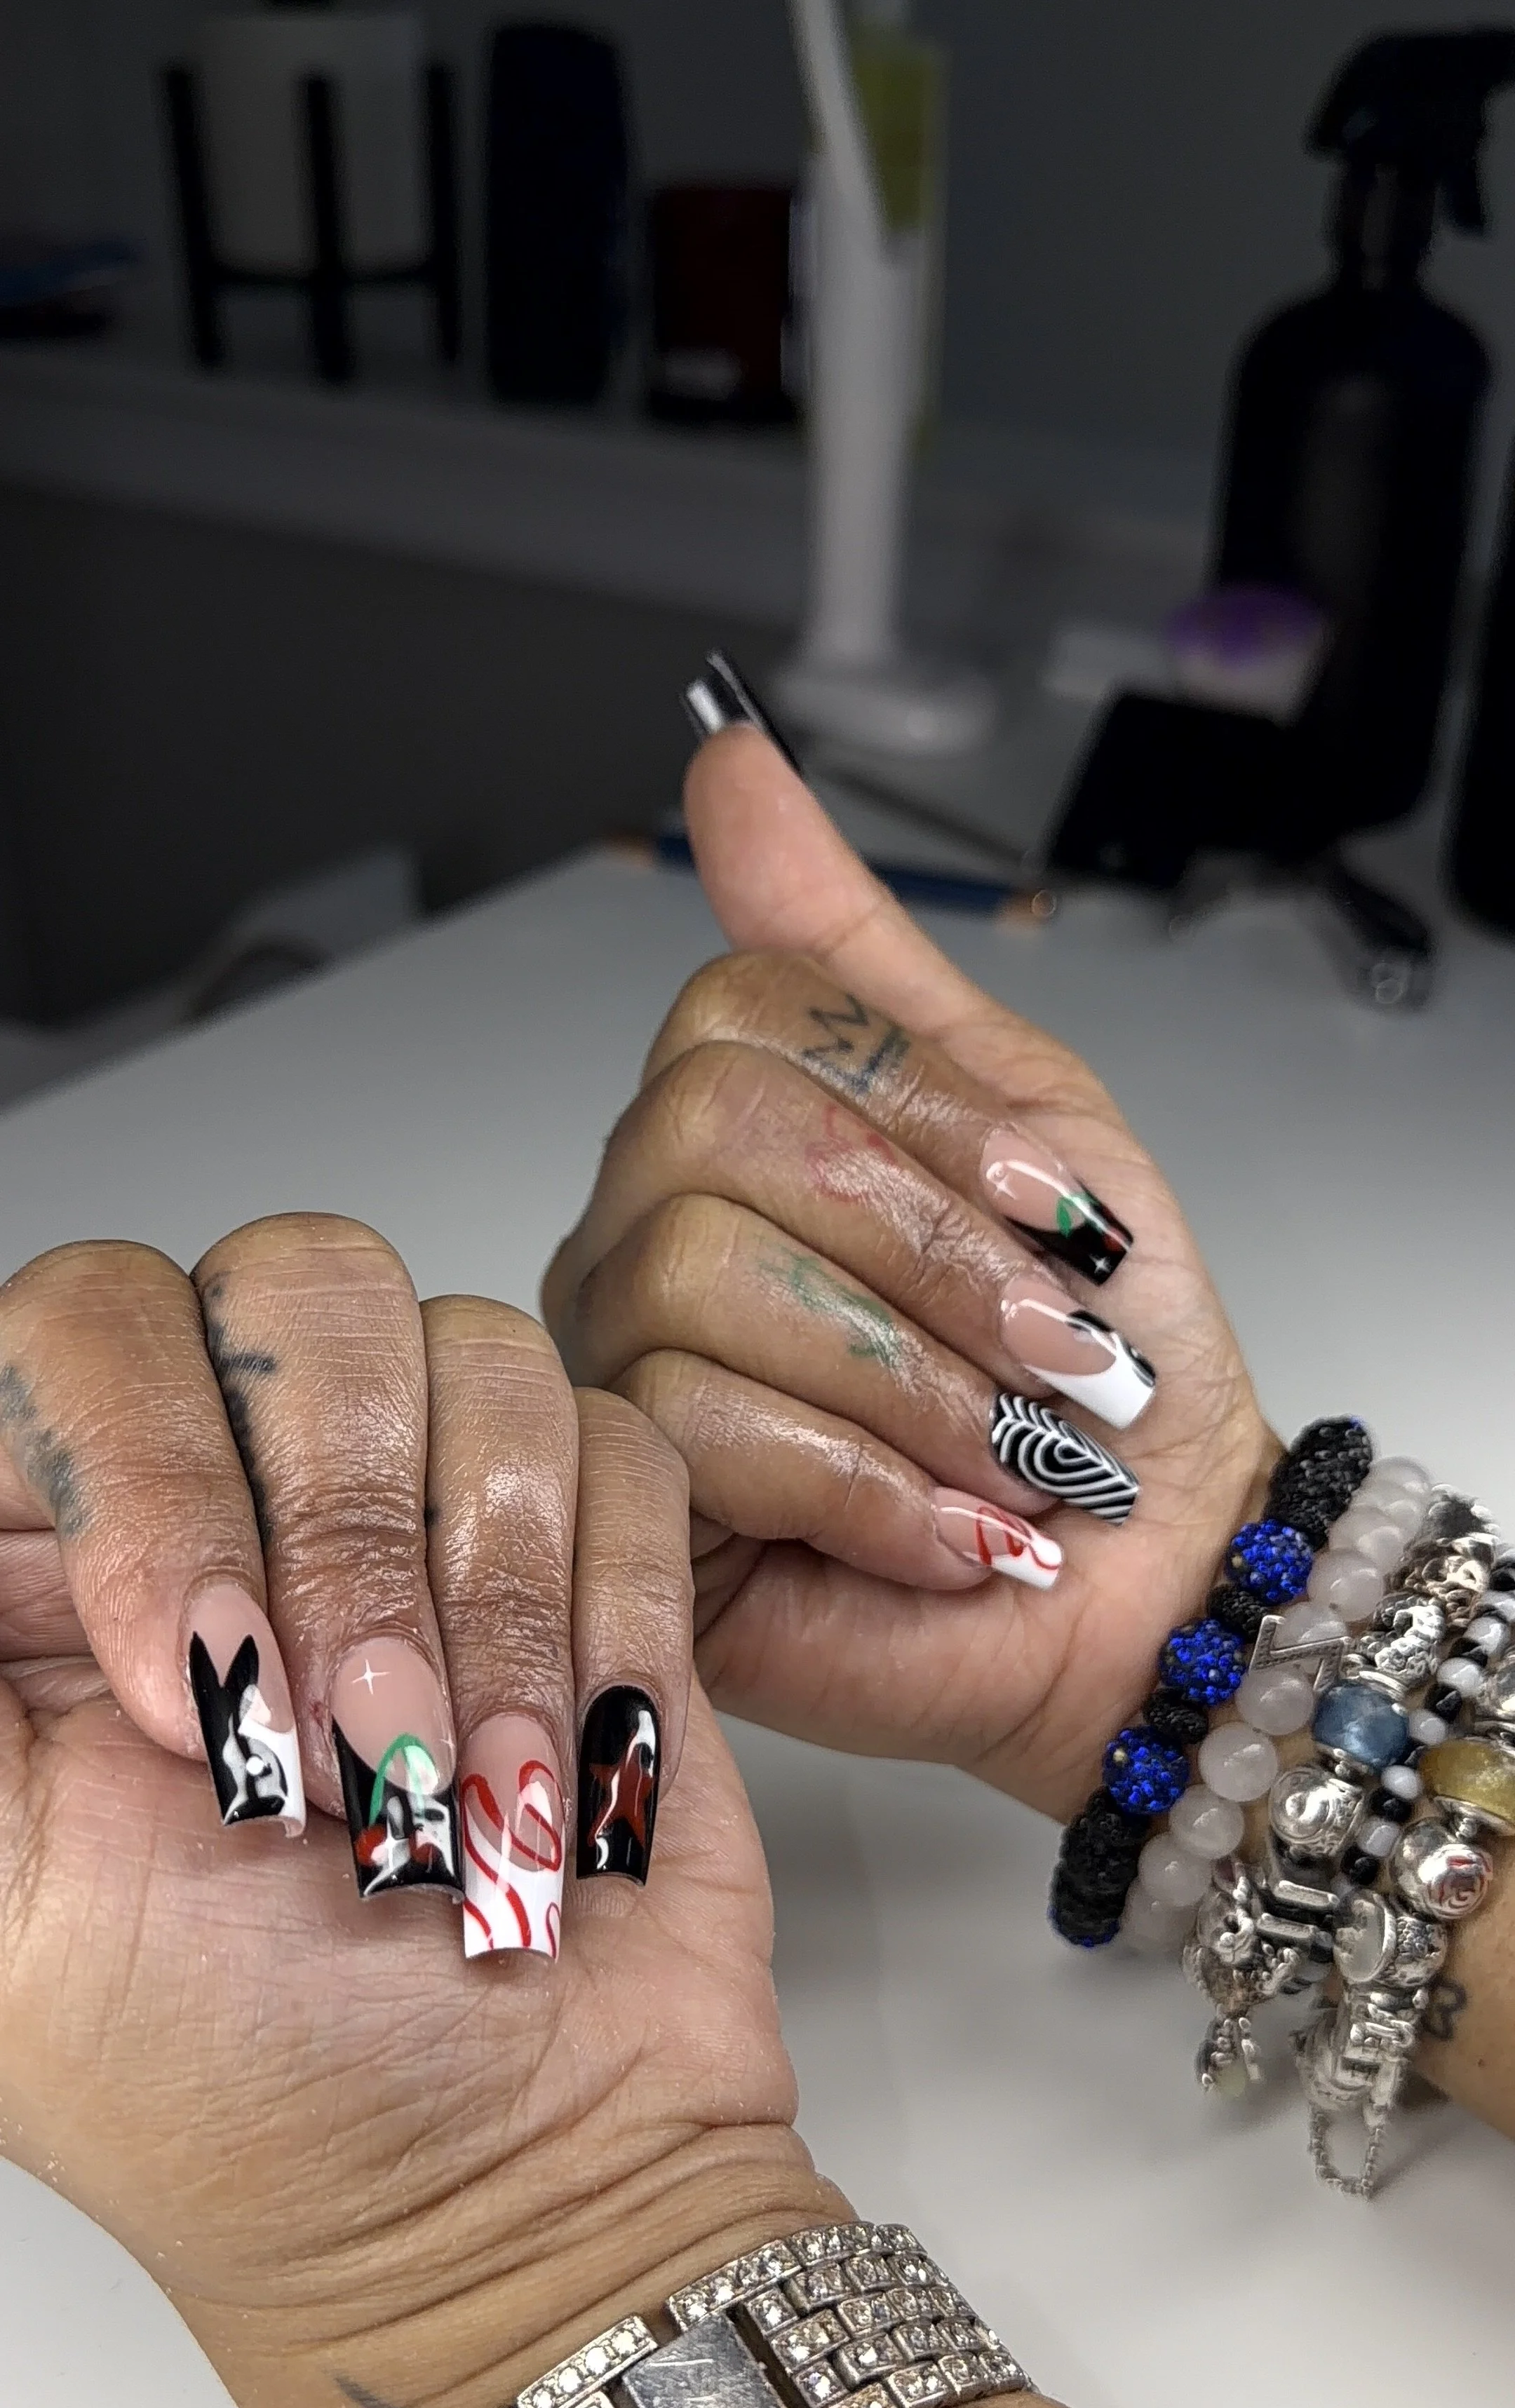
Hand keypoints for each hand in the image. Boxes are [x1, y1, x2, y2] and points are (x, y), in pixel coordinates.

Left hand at [0, 1216, 837, 2407]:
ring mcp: (424, 1506)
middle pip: (295, 1288)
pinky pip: (615, 1440)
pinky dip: (598, 1609)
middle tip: (339, 1748)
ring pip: (468, 1348)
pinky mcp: (586, 1543)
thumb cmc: (247, 2093)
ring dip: (480, 1594)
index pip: (80, 1335)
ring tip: (451, 1787)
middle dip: (341, 1532)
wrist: (515, 2186)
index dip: (146, 1470)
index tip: (193, 1680)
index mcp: (60, 1559)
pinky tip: (552, 1755)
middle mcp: (241, 1498)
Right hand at [545, 728, 1276, 1817]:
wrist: (1152, 1576)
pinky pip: (700, 1427)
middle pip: (711, 1132)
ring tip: (1013, 1458)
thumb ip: (862, 955)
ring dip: (915, 1378)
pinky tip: (950, 1531)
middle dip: (930, 1247)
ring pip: (700, 1278)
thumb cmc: (1103, 1363)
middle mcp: (642, 1235)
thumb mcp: (1024, 1115)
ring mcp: (623, 1370)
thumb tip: (730, 762)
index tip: (1051, 1202)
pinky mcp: (641, 1509)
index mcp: (729, 1130)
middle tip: (1053, 1347)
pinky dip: (874, 1484)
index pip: (738, 1015)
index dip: (916, 1104)